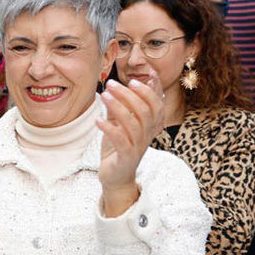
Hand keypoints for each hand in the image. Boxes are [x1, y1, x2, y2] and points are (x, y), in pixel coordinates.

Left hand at [97, 75, 164, 216]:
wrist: (115, 176)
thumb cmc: (117, 148)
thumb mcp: (118, 125)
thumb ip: (119, 108)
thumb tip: (115, 87)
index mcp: (150, 125)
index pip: (157, 103)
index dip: (150, 89)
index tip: (134, 77)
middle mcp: (148, 135)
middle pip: (145, 109)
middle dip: (128, 94)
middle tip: (111, 83)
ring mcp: (138, 146)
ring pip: (133, 123)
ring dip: (118, 107)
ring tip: (103, 96)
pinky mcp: (127, 157)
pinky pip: (121, 140)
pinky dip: (109, 128)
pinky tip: (97, 120)